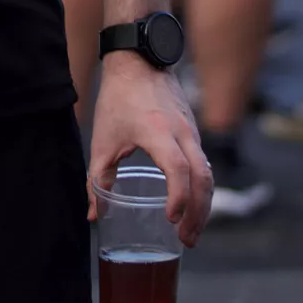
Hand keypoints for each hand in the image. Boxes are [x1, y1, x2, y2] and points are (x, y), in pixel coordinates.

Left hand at [89, 52, 211, 247]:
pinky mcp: (195, 133)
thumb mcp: (103, 139)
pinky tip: (192, 206)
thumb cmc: (117, 99)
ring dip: (203, 206)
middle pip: (202, 179)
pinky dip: (202, 189)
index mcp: (158, 131)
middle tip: (186, 240)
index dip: (178, 196)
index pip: (178, 168)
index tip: (171, 218)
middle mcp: (183, 133)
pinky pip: (205, 166)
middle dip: (198, 214)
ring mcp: (193, 133)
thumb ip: (97, 178)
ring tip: (190, 232)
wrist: (138, 62)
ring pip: (208, 174)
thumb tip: (94, 214)